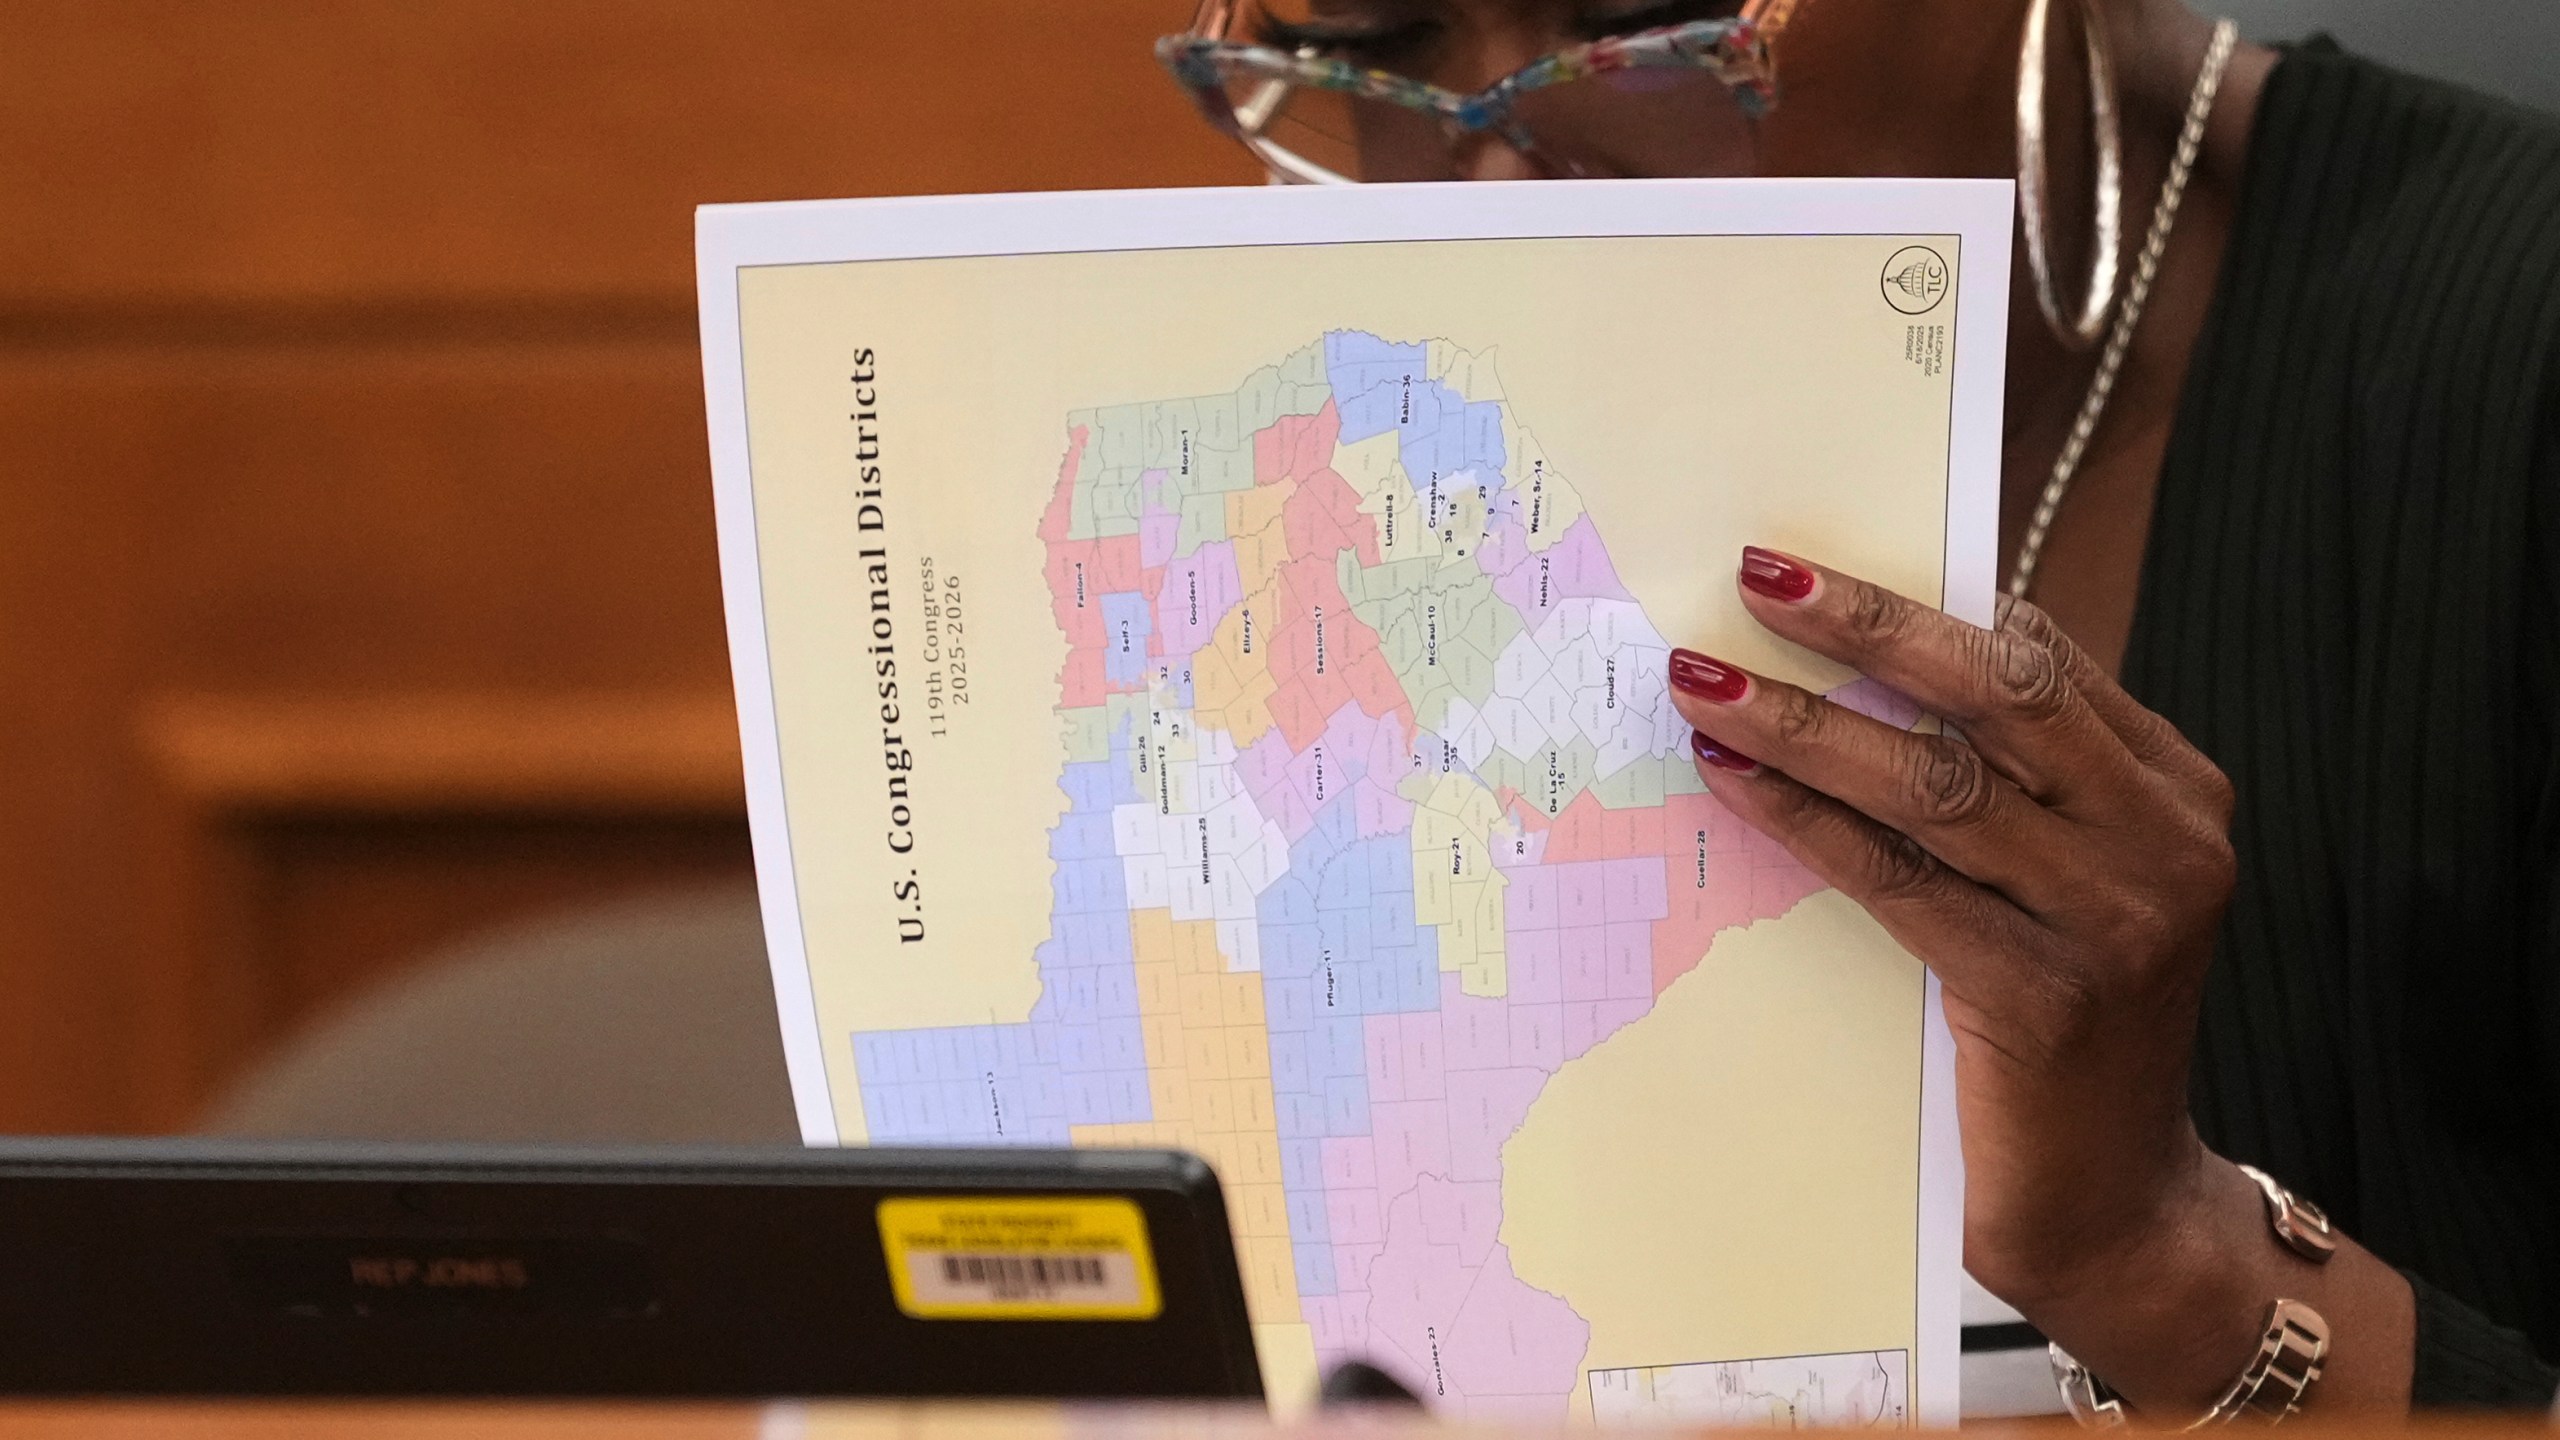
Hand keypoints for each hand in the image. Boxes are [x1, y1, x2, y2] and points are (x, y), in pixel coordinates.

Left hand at [1666, 547, 2412, 1412]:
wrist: (2116, 1206)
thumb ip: (2007, 784)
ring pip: (1937, 785)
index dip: (1922, 605)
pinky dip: (1807, 822)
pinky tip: (1734, 782)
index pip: (2044, 662)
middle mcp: (2163, 842)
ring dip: (1804, 723)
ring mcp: (2113, 922)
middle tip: (1759, 577)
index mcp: (2174, 792)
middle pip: (2002, 695)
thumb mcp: (2064, 883)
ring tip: (1704, 682)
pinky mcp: (2042, 1000)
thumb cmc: (2066, 1026)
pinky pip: (1899, 882)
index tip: (1809, 572)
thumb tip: (1859, 665)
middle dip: (1871, 625)